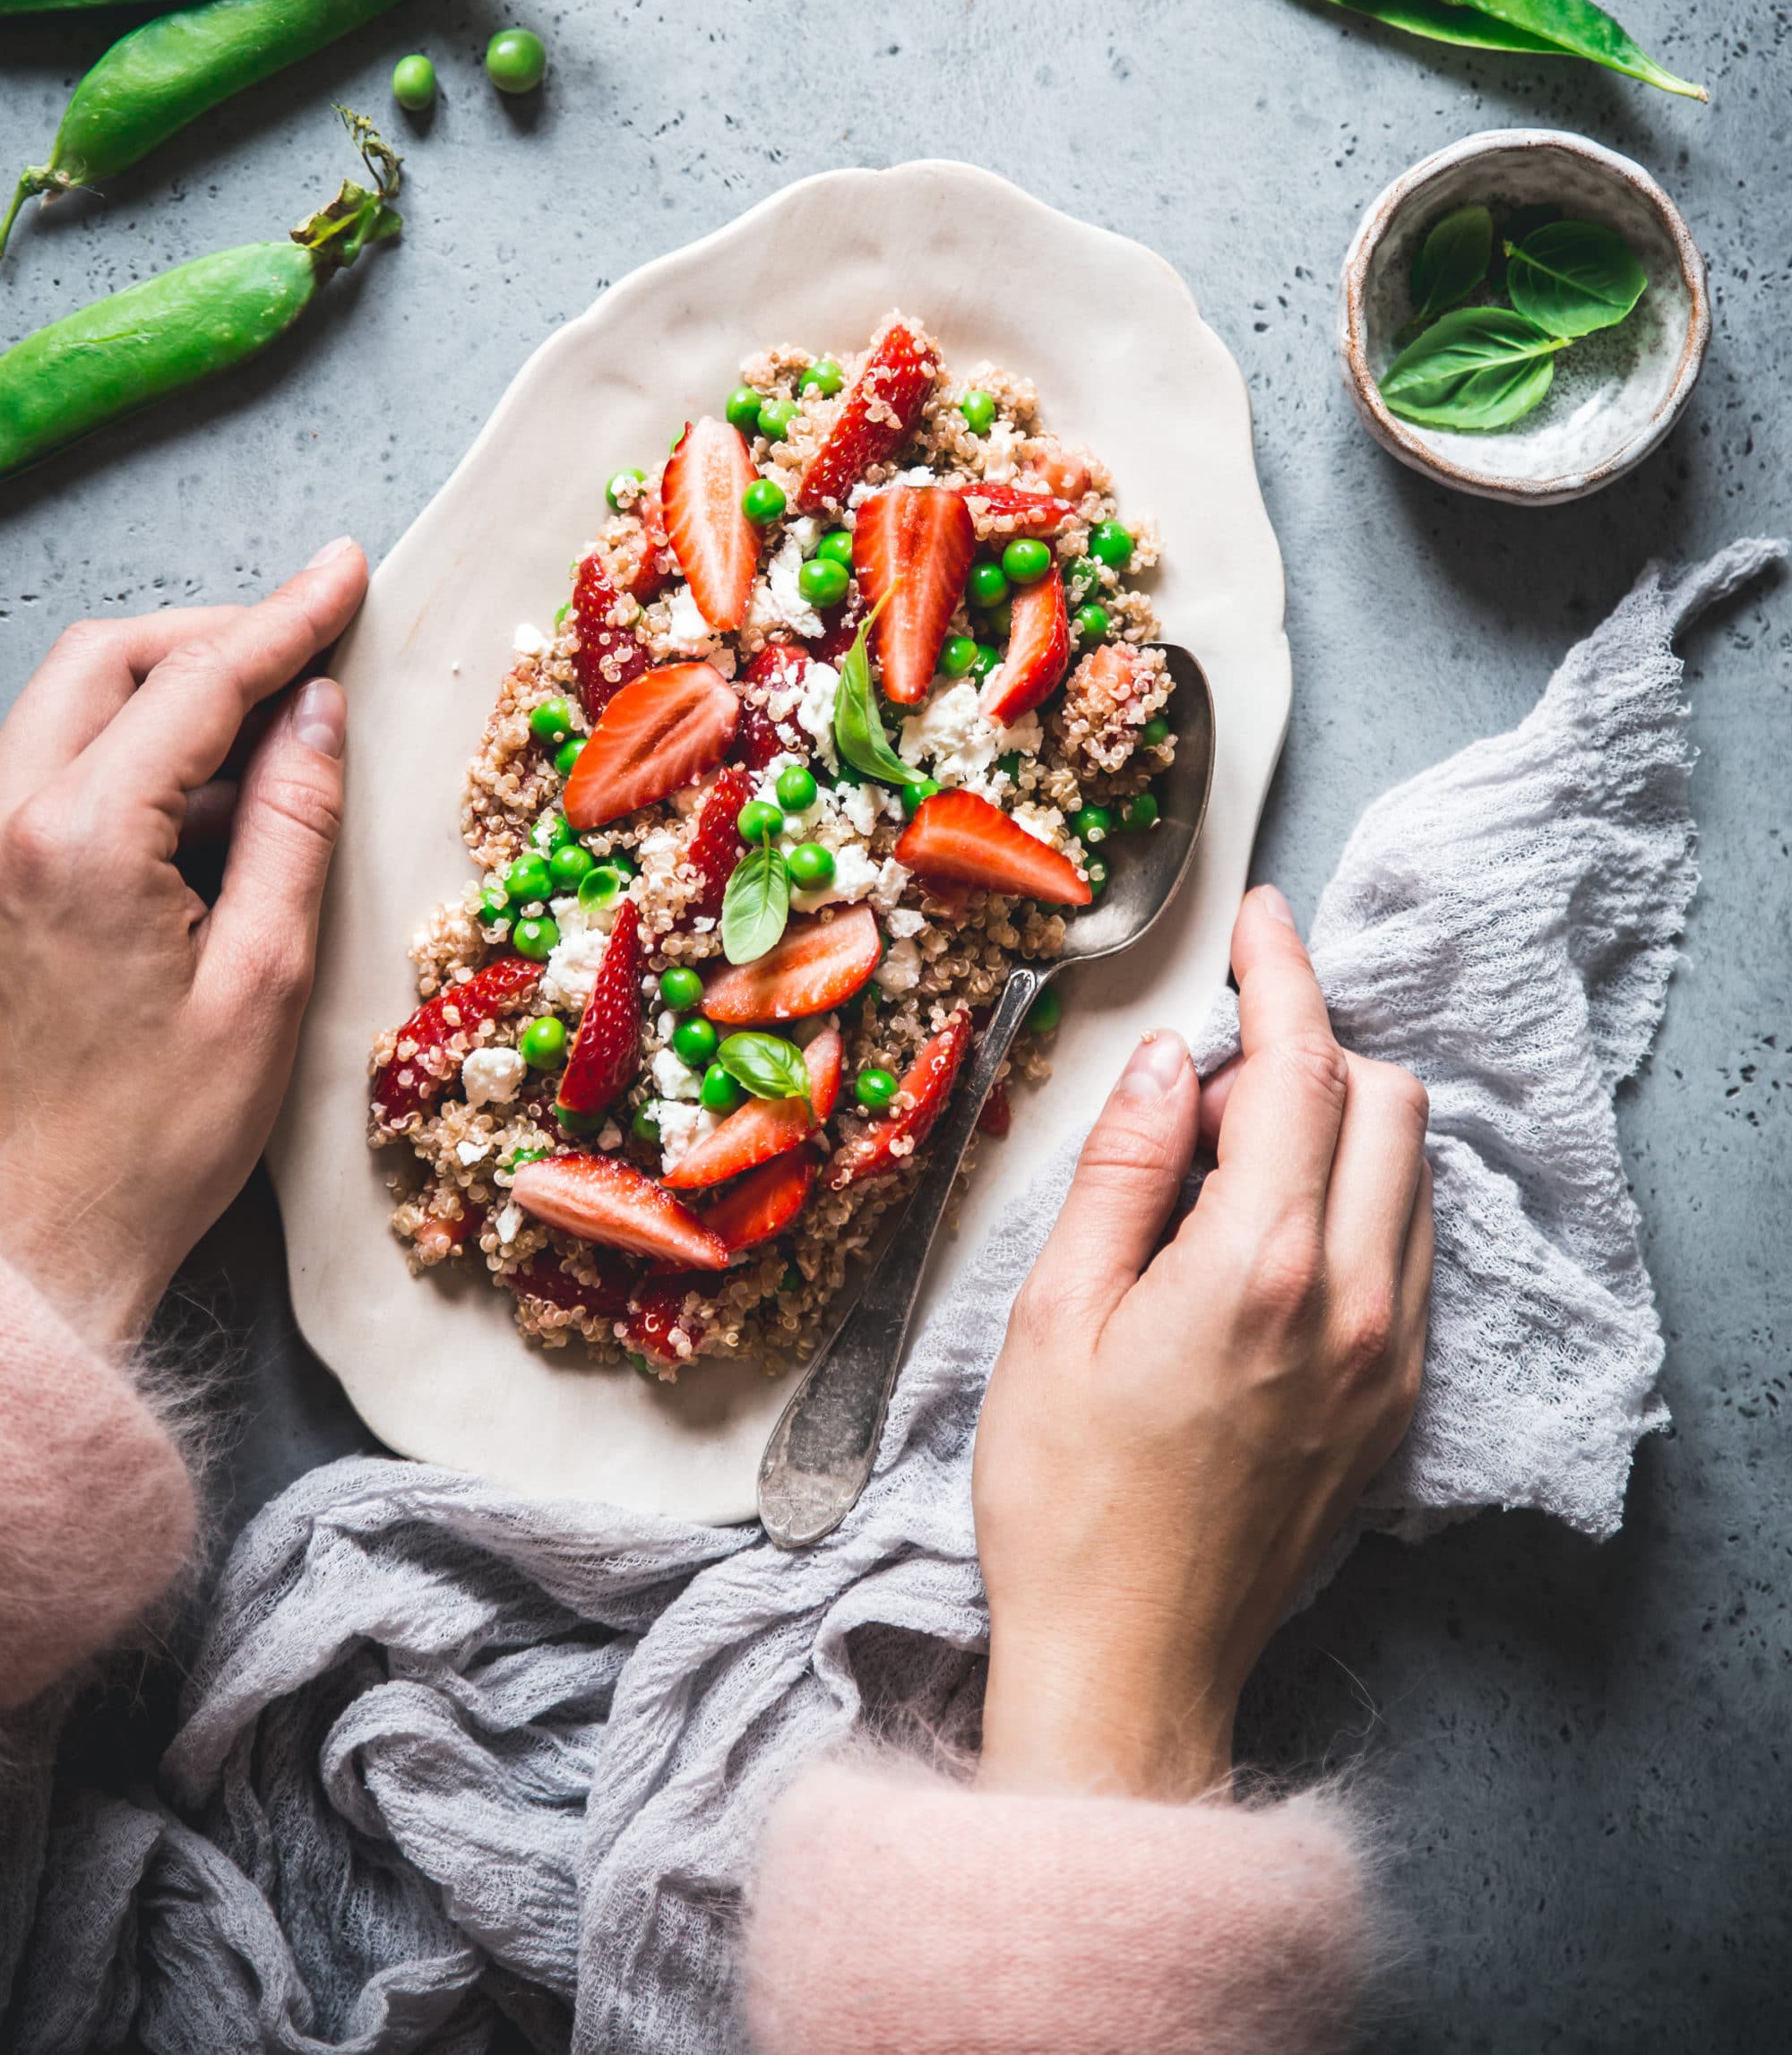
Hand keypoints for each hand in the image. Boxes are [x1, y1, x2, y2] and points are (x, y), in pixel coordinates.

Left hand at [0, 539, 367, 1349]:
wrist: (32, 1244)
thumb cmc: (148, 1143)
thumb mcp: (264, 981)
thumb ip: (290, 824)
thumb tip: (316, 712)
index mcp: (75, 844)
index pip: (196, 682)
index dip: (284, 618)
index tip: (345, 575)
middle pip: (108, 663)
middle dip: (214, 638)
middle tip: (310, 647)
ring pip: (68, 709)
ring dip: (169, 698)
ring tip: (270, 740)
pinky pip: (48, 775)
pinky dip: (128, 760)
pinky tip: (201, 811)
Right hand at [973, 885, 1431, 1801]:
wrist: (1128, 1661)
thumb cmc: (1066, 1499)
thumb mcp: (1051, 1313)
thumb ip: (1120, 1170)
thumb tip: (1160, 1063)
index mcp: (1257, 1267)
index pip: (1300, 1067)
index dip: (1282, 972)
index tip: (1262, 917)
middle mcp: (1351, 1304)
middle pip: (1385, 1102)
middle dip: (1308, 1053)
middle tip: (1197, 1094)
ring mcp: (1388, 1359)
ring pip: (1409, 1174)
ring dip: (1334, 1129)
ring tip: (1217, 1179)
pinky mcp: (1397, 1406)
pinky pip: (1407, 1254)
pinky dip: (1354, 1205)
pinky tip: (1261, 1246)